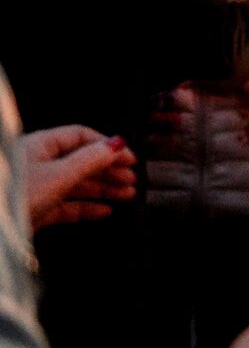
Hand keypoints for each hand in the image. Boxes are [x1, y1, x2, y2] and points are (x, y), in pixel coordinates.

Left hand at [21, 126, 137, 231]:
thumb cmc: (18, 195)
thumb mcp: (60, 174)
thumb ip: (91, 159)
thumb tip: (116, 144)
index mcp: (40, 145)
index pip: (80, 137)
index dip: (106, 146)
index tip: (128, 158)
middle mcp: (39, 163)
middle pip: (81, 161)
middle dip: (108, 169)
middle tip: (131, 178)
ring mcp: (37, 187)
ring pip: (76, 184)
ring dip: (103, 189)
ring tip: (127, 195)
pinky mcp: (36, 210)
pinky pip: (67, 205)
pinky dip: (87, 207)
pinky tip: (105, 211)